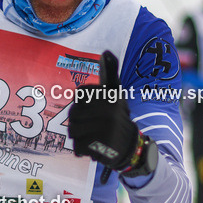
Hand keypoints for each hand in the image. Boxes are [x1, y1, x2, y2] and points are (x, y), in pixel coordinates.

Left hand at [68, 51, 140, 170]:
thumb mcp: (116, 94)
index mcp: (111, 97)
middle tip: (91, 125)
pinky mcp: (100, 147)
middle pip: (73, 114)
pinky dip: (82, 149)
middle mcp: (109, 111)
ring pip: (72, 131)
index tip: (91, 108)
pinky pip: (76, 147)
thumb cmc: (117, 116)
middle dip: (78, 121)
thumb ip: (111, 73)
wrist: (129, 146)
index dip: (81, 103)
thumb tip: (107, 53)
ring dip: (78, 136)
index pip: (80, 94)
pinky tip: (93, 147)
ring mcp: (104, 130)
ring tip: (91, 136)